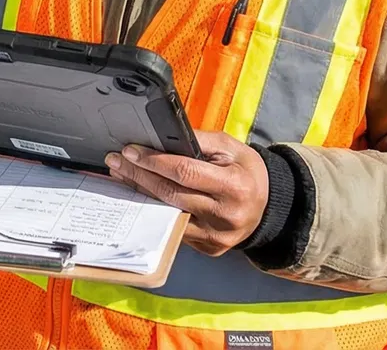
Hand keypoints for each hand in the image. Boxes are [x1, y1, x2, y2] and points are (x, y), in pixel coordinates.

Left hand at [105, 131, 268, 255]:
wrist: (270, 206)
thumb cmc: (246, 171)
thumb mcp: (230, 147)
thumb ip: (198, 141)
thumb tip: (161, 137)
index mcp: (234, 187)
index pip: (185, 173)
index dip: (154, 161)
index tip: (131, 151)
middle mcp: (225, 216)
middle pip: (171, 194)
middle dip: (139, 175)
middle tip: (116, 161)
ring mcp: (216, 236)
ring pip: (168, 214)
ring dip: (140, 194)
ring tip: (122, 176)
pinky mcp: (209, 248)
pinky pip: (175, 228)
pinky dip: (154, 211)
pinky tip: (140, 196)